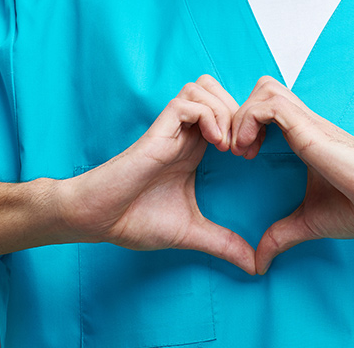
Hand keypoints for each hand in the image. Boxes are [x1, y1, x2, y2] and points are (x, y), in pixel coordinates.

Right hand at [57, 75, 255, 273]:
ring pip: (203, 87)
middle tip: (247, 146)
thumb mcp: (192, 233)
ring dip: (225, 110)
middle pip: (217, 90)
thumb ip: (224, 244)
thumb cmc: (135, 221)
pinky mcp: (157, 133)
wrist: (97, 220)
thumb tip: (254, 266)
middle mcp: (185, 134)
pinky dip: (207, 115)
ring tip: (229, 145)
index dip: (247, 124)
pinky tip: (215, 143)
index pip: (227, 112)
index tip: (255, 154)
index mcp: (195, 149)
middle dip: (240, 111)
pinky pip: (187, 103)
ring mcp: (171, 131)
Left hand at [231, 76, 353, 274]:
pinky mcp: (310, 128)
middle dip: (239, 114)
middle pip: (263, 88)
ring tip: (241, 150)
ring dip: (242, 115)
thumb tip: (259, 262)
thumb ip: (281, 236)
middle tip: (235, 150)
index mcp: (304, 140)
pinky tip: (250, 152)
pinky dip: (250, 121)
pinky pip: (269, 104)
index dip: (246, 125)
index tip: (241, 159)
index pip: (267, 108)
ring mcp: (307, 123)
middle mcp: (304, 125)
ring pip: (264, 89)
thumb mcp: (310, 223)